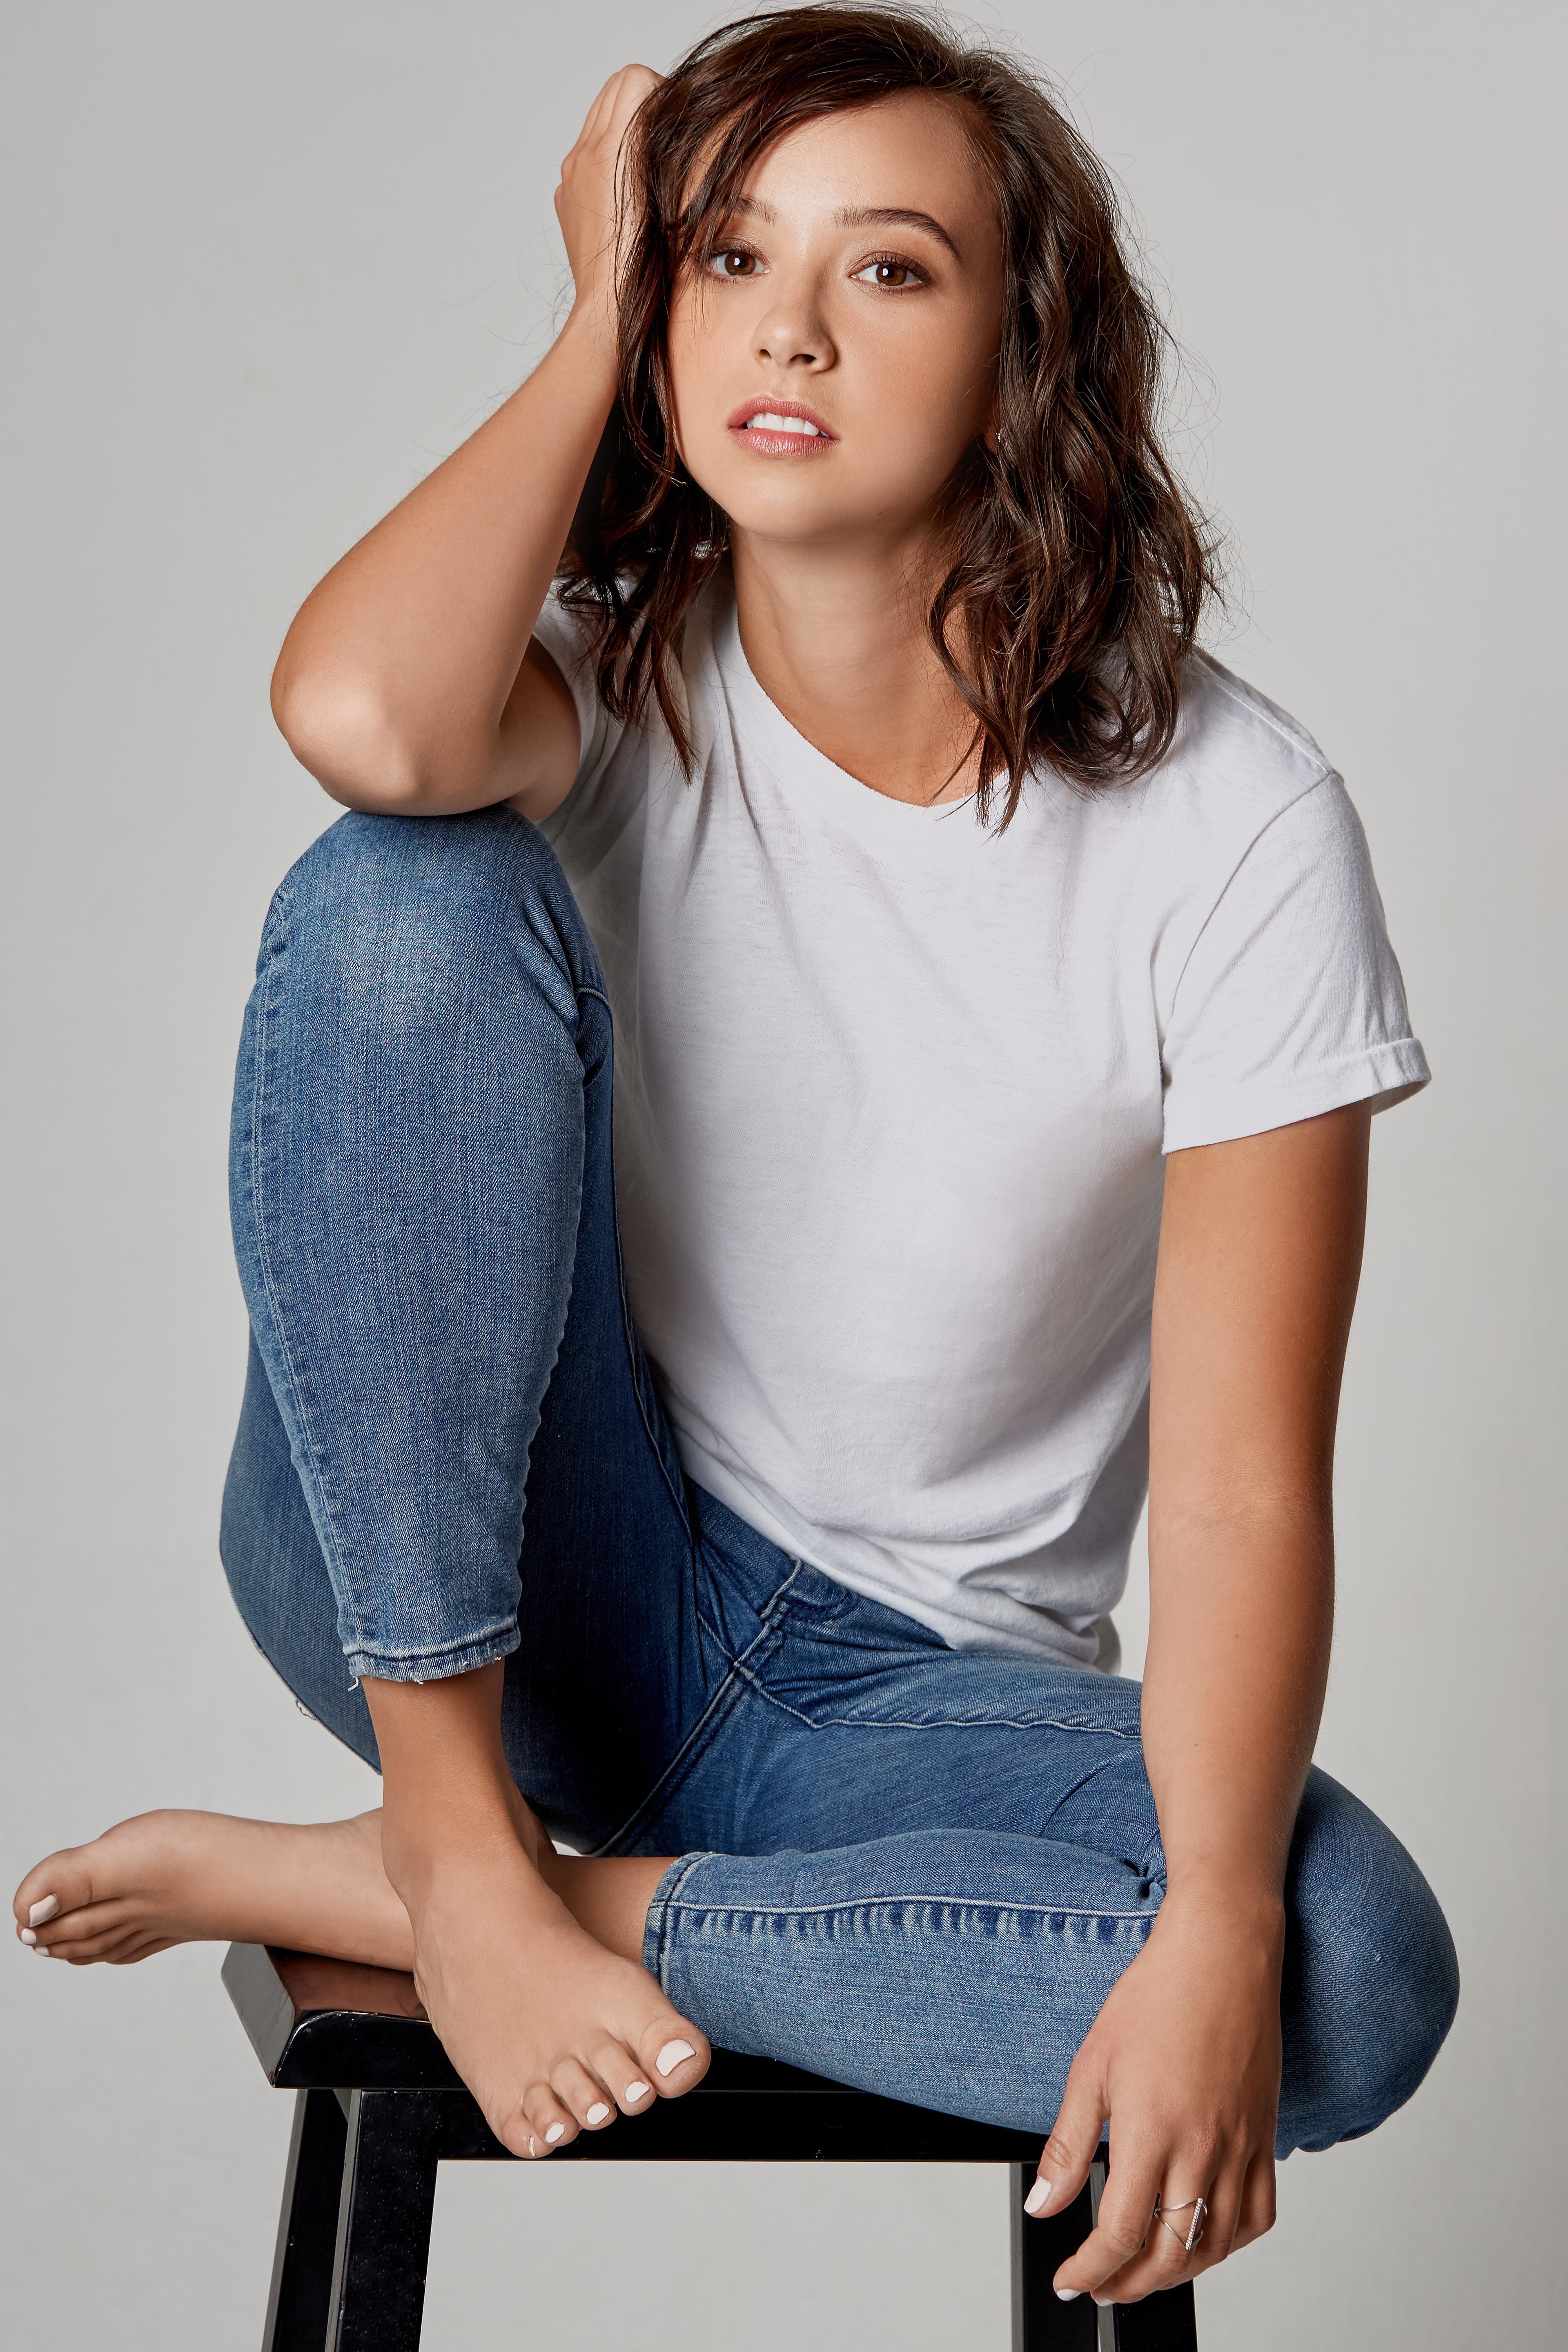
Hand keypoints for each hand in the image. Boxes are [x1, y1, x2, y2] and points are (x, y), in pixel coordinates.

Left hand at [555, 65, 661, 329]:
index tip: (672, 128)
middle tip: (661, 142)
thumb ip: (665, 141)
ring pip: (598, 120)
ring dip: (622, 131)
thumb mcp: (672, 193)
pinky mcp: (564, 196)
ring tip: (643, 169)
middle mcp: (582, 153)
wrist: (608, 309)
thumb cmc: (647, 263)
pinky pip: (585, 156)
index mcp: (609, 146)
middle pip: (614, 90)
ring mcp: (569, 175)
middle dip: (640, 105)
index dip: (659, 95)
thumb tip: (670, 111)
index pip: (634, 78)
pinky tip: (622, 197)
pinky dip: (604, 161)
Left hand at [1030, 1888, 1283, 2304]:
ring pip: (1216, 2245)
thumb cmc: (1157, 1997)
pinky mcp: (1266, 2138)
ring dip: (1177, 2273)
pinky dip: (1228, 2243)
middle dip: (1129, 2285)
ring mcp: (1242, 2147)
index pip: (1121, 2234)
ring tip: (1143, 2272)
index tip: (1071, 2280)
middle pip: (1170, 2255)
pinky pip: (1257, 2216)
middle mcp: (1203, 2149)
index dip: (1091, 2269)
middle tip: (1101, 2285)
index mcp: (1153, 2132)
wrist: (1222, 1954)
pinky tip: (1203, 2238)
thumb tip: (1043, 2207)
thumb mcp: (1091, 2067)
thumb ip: (1068, 2147)